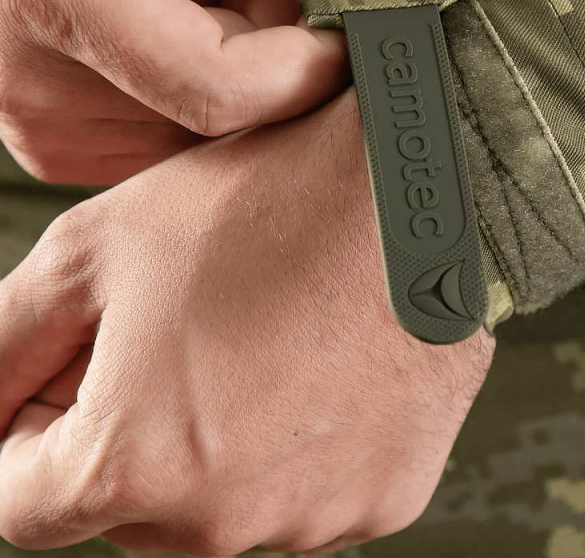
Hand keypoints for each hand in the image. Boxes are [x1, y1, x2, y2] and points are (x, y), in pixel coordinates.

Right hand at [0, 0, 411, 184]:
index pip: (223, 87)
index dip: (308, 61)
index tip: (343, 13)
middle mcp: (34, 80)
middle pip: (225, 110)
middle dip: (276, 42)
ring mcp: (42, 119)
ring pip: (209, 127)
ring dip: (242, 55)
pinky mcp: (60, 139)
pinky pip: (177, 130)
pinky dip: (207, 75)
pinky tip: (182, 9)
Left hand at [0, 90, 493, 555]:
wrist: (418, 189)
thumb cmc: (268, 200)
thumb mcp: (96, 249)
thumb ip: (1, 347)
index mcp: (133, 465)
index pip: (19, 506)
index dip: (28, 434)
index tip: (69, 379)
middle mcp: (225, 520)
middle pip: (127, 507)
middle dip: (127, 431)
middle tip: (176, 333)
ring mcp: (317, 517)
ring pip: (220, 501)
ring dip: (216, 440)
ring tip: (257, 338)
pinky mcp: (386, 496)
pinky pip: (306, 493)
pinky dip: (296, 445)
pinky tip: (316, 364)